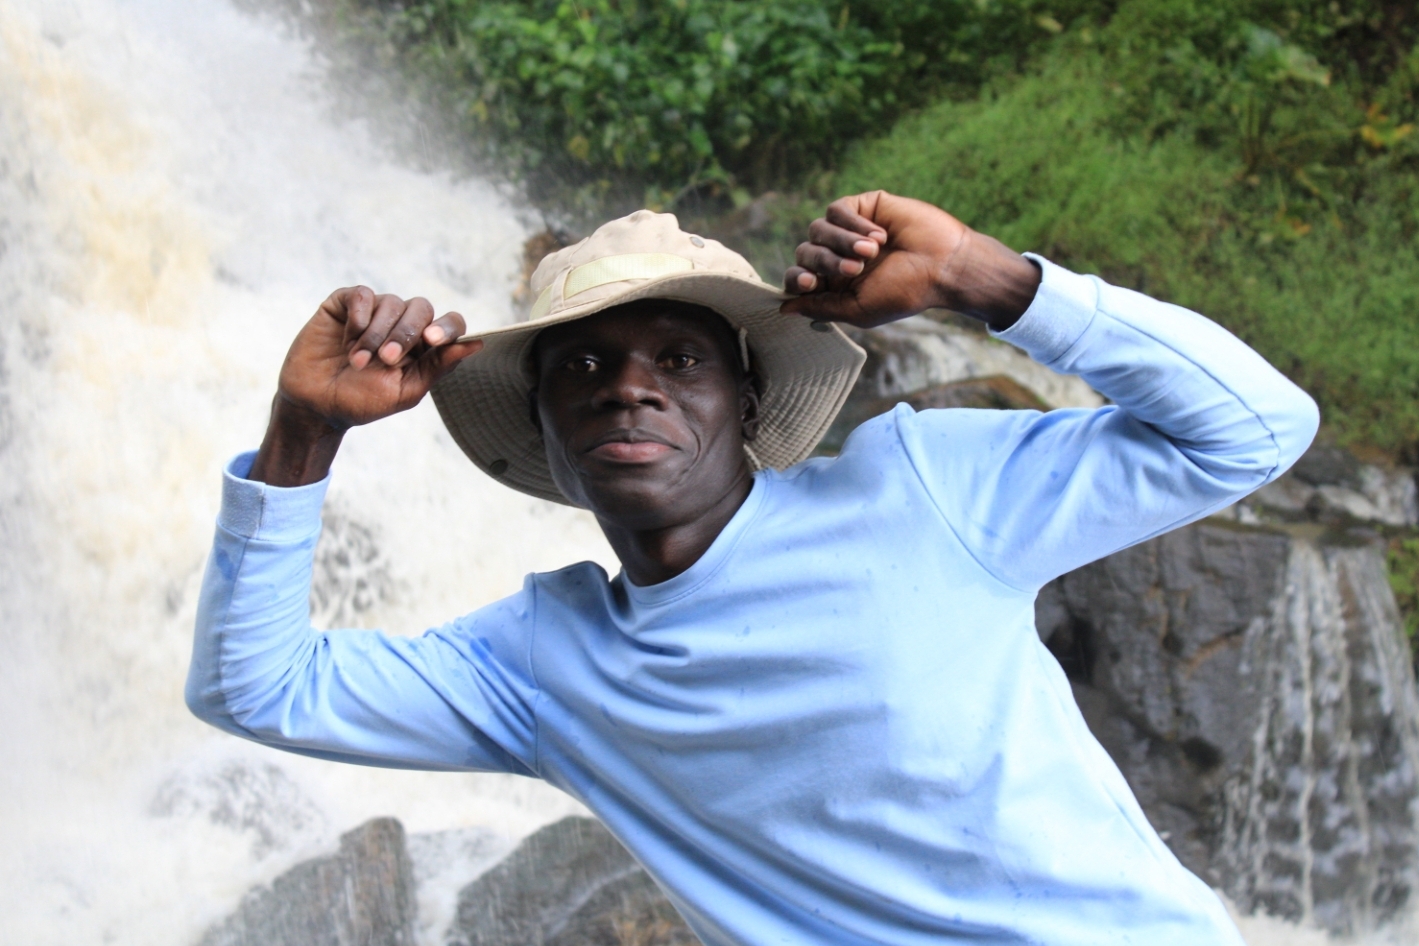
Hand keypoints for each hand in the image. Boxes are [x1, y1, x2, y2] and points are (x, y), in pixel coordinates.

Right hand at [249, 287, 480, 485]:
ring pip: (391, 302)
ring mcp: (374, 312)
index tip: (433, 340)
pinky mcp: (345, 304)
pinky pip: (362, 294)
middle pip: (421, 308)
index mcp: (423, 346)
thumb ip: (438, 366)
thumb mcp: (405, 390)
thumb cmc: (362, 401)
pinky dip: (359, 314)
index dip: (447, 327)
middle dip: (404, 334)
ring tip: (357, 361)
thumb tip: (477, 344)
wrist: (315, 404)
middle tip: (386, 359)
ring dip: (376, 334)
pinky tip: (348, 335)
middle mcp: (402, 324)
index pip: (450, 323)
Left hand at [781, 191, 1039, 331]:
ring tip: (871, 252)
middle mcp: (837, 255)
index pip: (798, 278)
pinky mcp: (862, 206)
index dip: (796, 279)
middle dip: (826, 262)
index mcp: (834, 283)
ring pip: (817, 230)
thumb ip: (821, 307)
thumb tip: (784, 309)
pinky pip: (836, 210)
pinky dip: (853, 223)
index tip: (810, 283)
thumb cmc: (905, 291)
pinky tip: (878, 235)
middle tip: (856, 269)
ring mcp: (848, 230)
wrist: (942, 264)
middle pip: (805, 253)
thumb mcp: (859, 309)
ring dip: (841, 242)